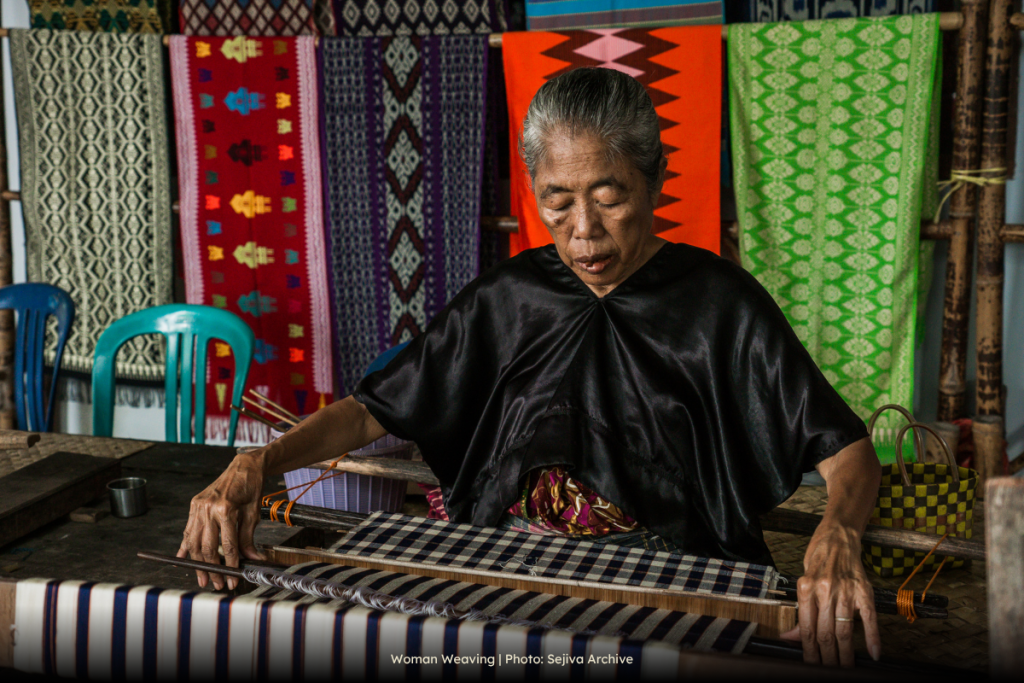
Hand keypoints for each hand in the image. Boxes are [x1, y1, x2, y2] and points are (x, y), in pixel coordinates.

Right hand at [177, 450, 266, 589]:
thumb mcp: (253, 513)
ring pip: (195, 542)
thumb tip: (252, 560)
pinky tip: (182, 560)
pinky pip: (188, 530)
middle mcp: (208, 509)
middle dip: (212, 569)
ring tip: (203, 578)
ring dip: (198, 563)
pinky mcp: (194, 505)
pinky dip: (185, 547)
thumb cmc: (251, 487)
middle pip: (208, 548)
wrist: (243, 466)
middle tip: (219, 583)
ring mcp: (198, 507)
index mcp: (225, 509)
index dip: (231, 565)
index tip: (233, 579)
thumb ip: (248, 538)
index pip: (228, 546)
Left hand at [781, 521, 879, 666]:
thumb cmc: (817, 560)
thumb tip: (790, 637)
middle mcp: (824, 590)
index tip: (811, 666)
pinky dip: (872, 638)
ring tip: (846, 668)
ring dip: (845, 654)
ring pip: (844, 630)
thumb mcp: (804, 583)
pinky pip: (869, 618)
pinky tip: (873, 653)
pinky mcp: (863, 590)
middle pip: (825, 633)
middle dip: (826, 658)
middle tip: (829, 672)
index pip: (807, 629)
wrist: (838, 536)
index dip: (809, 651)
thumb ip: (800, 611)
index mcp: (806, 589)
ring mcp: (845, 590)